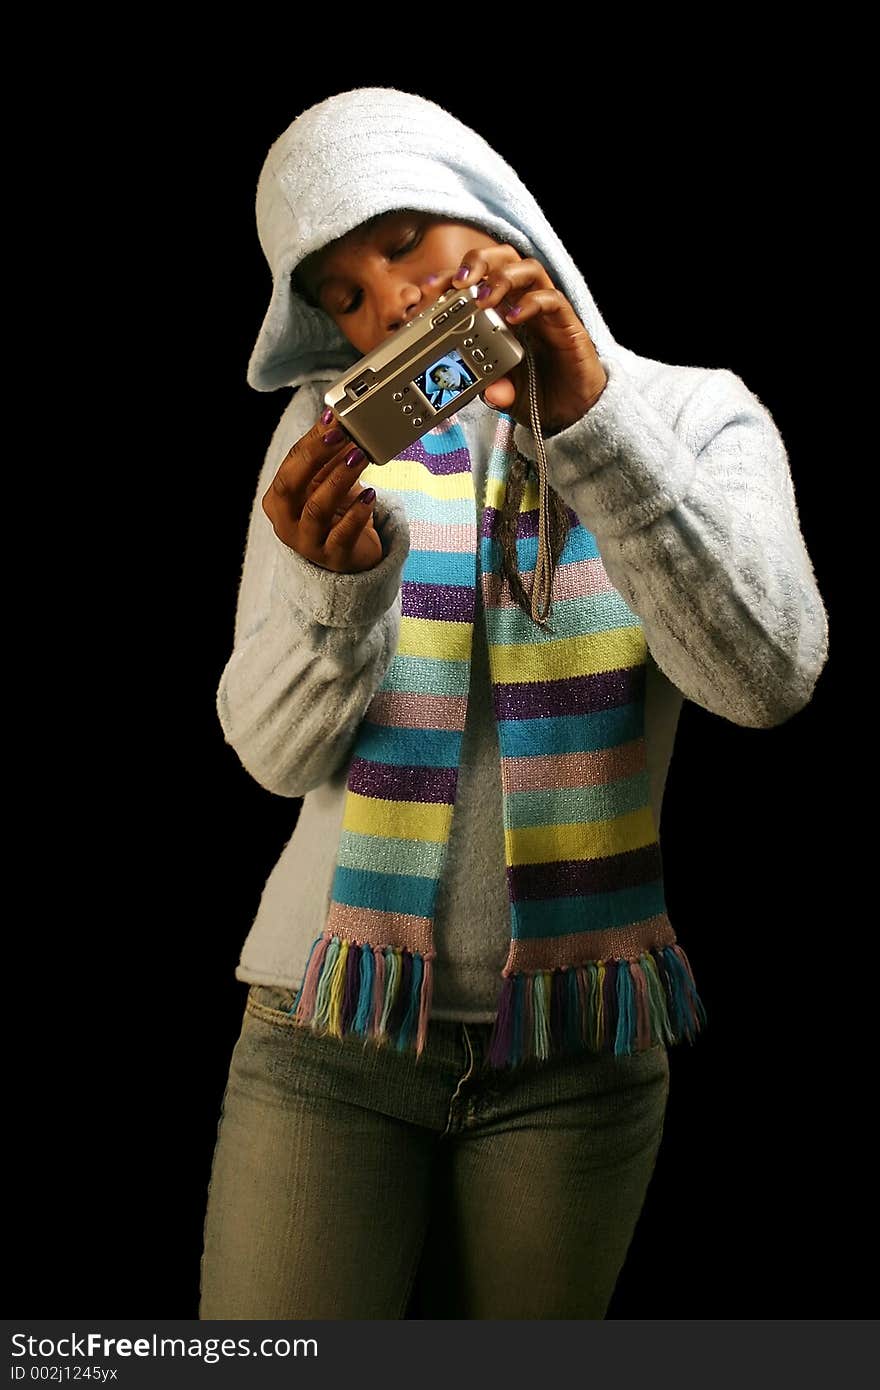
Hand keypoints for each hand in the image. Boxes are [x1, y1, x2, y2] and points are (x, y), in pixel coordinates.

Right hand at [261, 413, 382, 572]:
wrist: (350, 554)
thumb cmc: (335, 513)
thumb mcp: (326, 482)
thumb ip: (328, 455)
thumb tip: (334, 420)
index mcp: (278, 500)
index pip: (289, 466)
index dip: (310, 443)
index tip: (332, 422)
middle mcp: (286, 522)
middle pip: (291, 486)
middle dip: (315, 457)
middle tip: (342, 437)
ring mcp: (308, 543)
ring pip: (316, 509)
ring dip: (339, 479)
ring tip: (360, 458)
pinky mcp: (333, 558)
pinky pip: (343, 534)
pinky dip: (357, 513)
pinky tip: (370, 495)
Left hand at [430, 245, 607, 435]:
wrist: (571, 411)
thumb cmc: (537, 392)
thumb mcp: (504, 392)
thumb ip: (491, 387)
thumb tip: (487, 391)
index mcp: (503, 312)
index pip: (478, 279)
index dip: (453, 276)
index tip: (431, 288)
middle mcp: (524, 304)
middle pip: (503, 260)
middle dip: (478, 262)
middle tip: (458, 282)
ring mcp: (546, 312)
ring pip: (528, 270)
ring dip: (502, 279)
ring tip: (483, 299)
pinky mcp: (567, 324)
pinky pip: (552, 300)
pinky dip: (531, 303)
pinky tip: (513, 318)